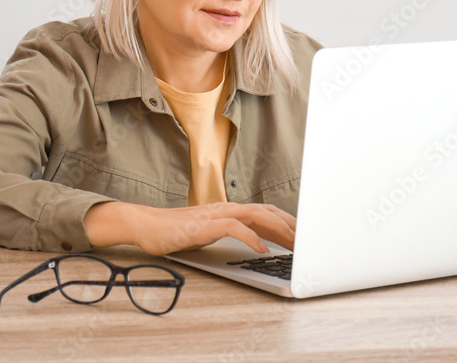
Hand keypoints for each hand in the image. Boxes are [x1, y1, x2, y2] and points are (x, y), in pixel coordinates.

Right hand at [84, 201, 295, 255]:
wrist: (148, 226)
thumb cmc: (176, 232)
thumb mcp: (209, 234)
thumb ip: (229, 234)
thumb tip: (254, 244)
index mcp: (228, 210)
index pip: (264, 211)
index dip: (286, 221)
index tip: (303, 235)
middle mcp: (225, 208)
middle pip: (266, 211)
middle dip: (290, 225)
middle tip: (309, 241)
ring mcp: (215, 214)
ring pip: (255, 215)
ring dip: (278, 229)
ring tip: (294, 243)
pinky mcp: (205, 224)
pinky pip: (234, 227)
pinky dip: (251, 238)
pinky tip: (262, 250)